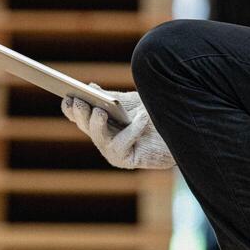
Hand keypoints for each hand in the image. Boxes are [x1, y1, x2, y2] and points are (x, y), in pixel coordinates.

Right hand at [60, 85, 174, 169]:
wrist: (181, 129)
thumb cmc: (156, 114)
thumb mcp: (131, 102)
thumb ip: (111, 98)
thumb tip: (91, 88)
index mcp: (101, 122)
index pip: (80, 116)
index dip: (71, 108)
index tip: (67, 96)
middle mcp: (104, 138)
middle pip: (86, 126)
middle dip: (81, 114)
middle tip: (79, 102)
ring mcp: (114, 152)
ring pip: (99, 137)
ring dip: (98, 124)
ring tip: (100, 111)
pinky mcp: (127, 161)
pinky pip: (123, 144)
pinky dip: (132, 129)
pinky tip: (142, 117)